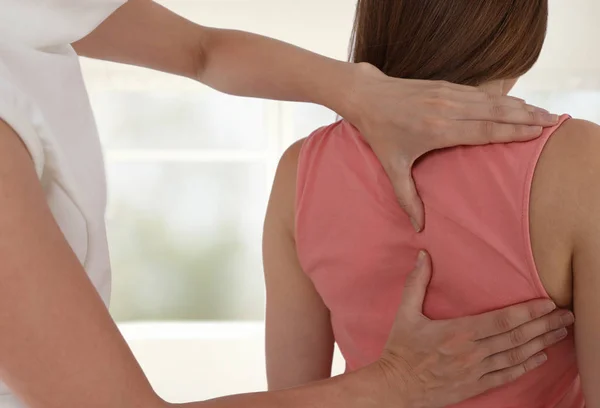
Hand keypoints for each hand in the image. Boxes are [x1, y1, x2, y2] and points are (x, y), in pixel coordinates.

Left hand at [343, 63, 559, 231]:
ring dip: (519, 105)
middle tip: (554, 122)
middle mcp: (446, 108)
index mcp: (436, 129)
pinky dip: (501, 97)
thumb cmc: (379, 133)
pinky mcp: (445, 85)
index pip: (484, 131)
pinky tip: (516, 102)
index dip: (513, 131)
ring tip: (544, 112)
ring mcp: (447, 93)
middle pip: (495, 112)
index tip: (537, 133)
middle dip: (527, 116)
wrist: (368, 96)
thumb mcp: (391, 167)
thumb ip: (406, 197)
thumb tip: (418, 227)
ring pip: (491, 100)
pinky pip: (479, 92)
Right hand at [373, 252, 573, 407]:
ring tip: (560, 333)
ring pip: (517, 356)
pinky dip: (526, 365)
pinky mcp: (475, 386)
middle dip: (545, 325)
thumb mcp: (405, 314)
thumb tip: (423, 256)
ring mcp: (476, 372)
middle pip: (517, 337)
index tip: (548, 303)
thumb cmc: (401, 350)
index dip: (529, 312)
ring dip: (542, 344)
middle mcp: (472, 353)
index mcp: (458, 333)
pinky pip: (507, 375)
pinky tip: (540, 357)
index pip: (503, 321)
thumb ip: (416, 283)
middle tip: (567, 316)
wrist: (395, 387)